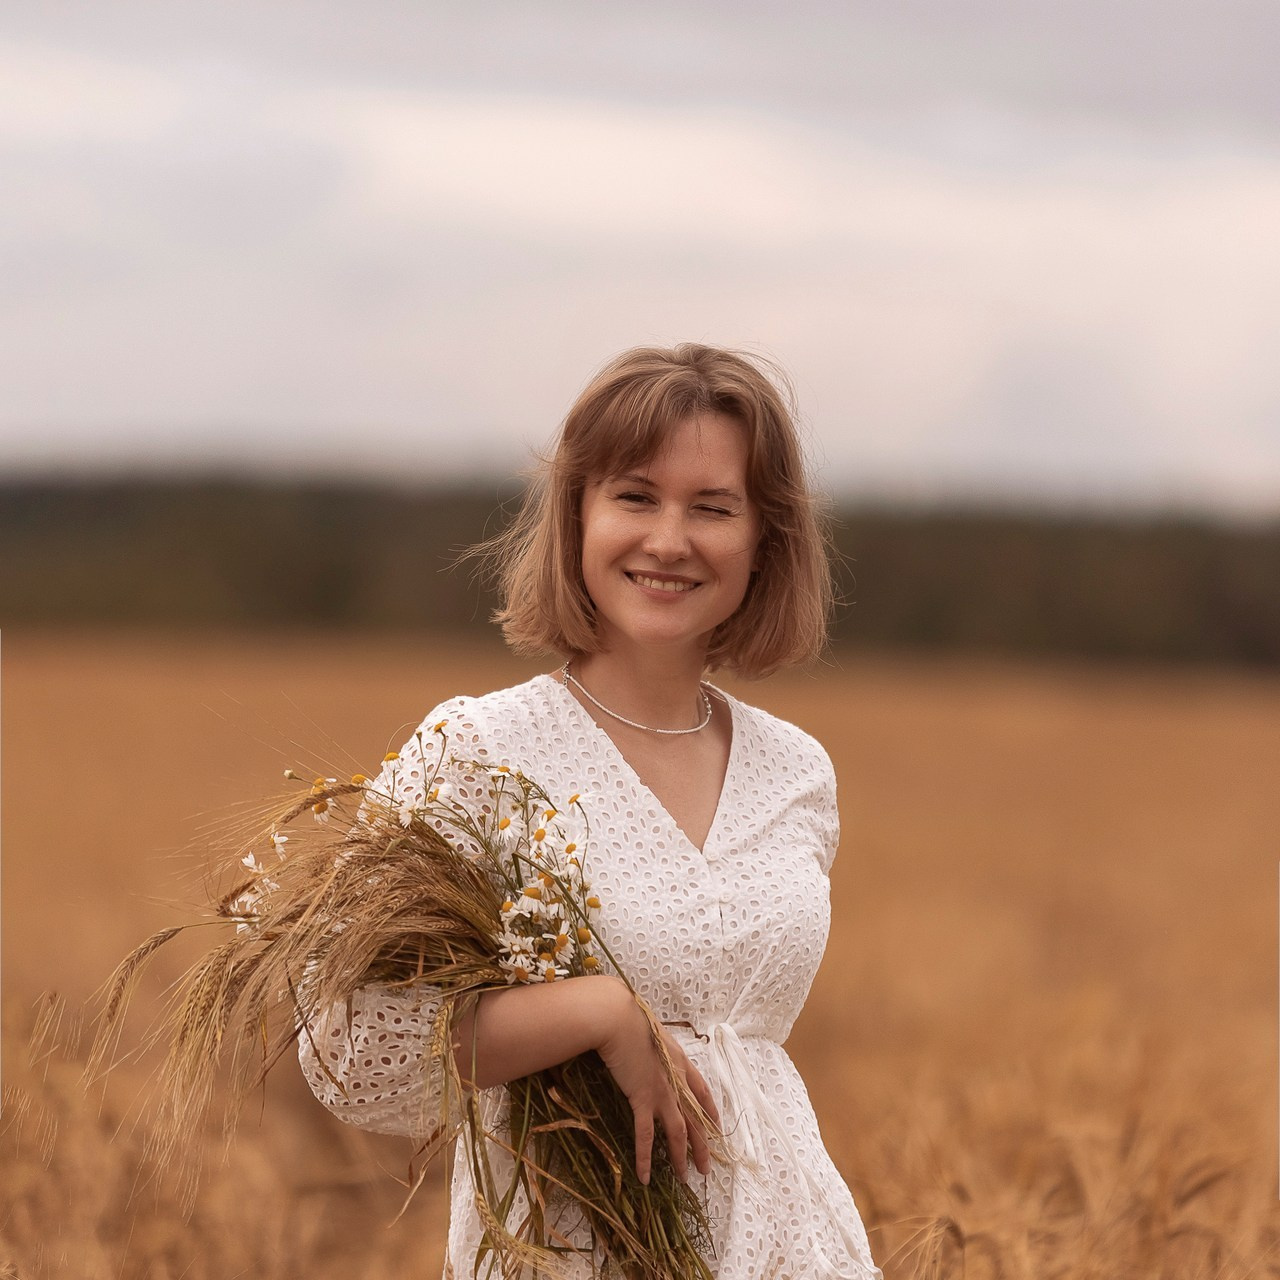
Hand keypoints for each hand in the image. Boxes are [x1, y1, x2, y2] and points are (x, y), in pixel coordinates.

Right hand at [593, 977, 720, 1184]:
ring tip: (685, 1179)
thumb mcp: (651, 1031)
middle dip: (703, 1146)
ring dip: (682, 1158)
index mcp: (681, 1061)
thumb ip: (655, 1045)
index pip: (703, 1091)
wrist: (618, 1019)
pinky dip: (645, 1158)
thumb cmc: (630, 1019)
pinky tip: (644, 1177)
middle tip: (707, 1169)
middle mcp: (677, 1080)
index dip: (711, 1111)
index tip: (717, 1127)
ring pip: (679, 1133)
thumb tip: (648, 1048)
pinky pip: (646, 1135)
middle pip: (696, 1119)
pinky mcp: (642, 1099)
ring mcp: (662, 1092)